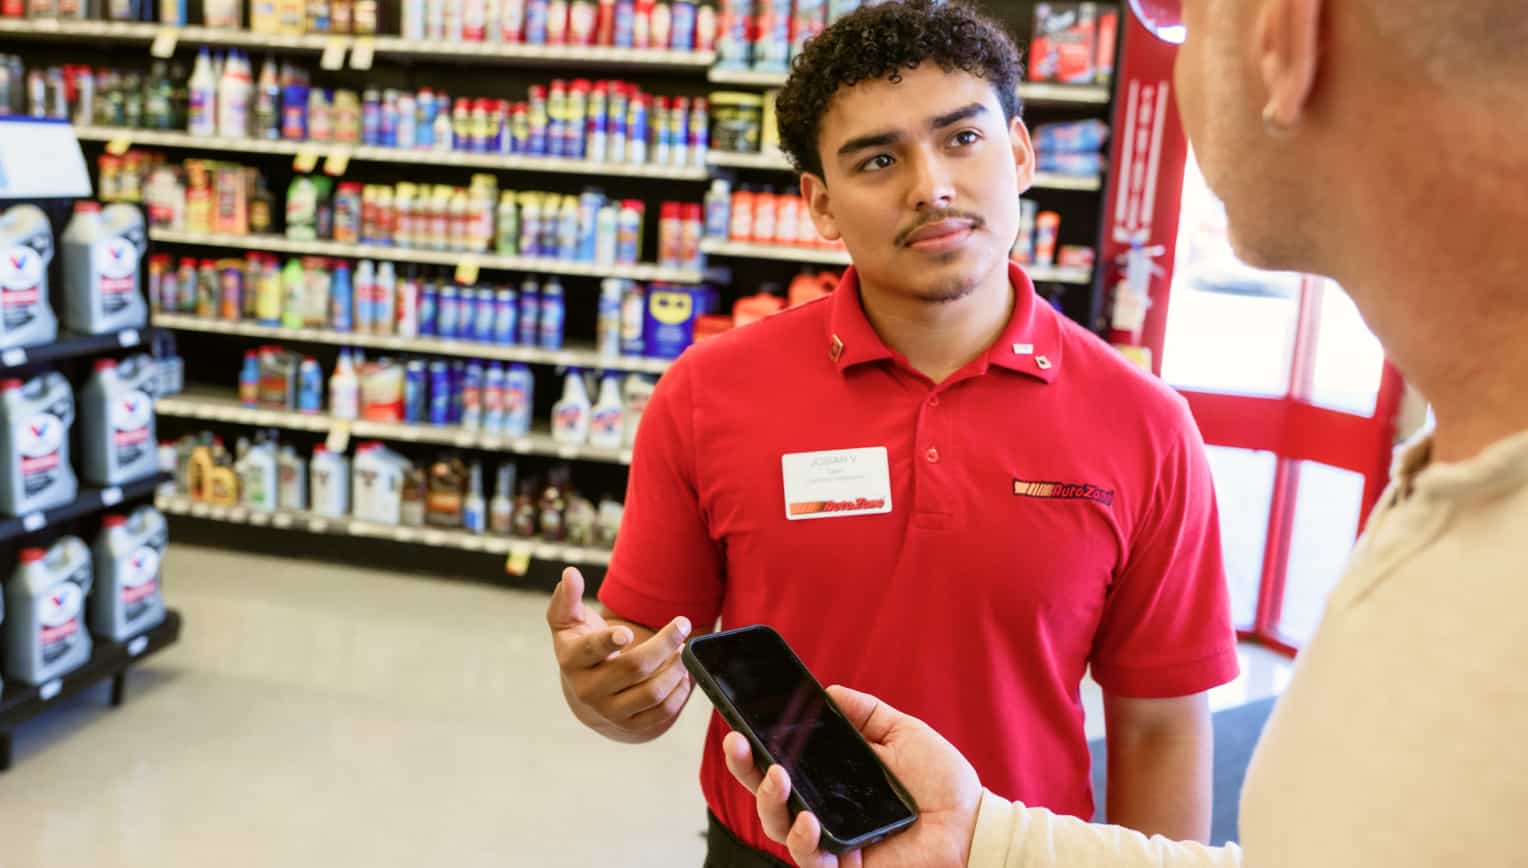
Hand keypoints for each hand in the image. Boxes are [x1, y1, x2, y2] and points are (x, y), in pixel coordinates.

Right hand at [546, 566, 693, 740]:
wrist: (586, 689)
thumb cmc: (582, 646)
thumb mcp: (569, 622)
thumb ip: (568, 597)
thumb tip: (570, 574)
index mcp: (573, 660)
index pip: (590, 651)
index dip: (608, 642)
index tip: (627, 631)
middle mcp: (589, 690)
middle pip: (634, 667)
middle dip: (663, 643)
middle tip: (682, 625)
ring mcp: (610, 712)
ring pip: (652, 693)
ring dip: (675, 669)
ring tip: (683, 651)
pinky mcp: (630, 726)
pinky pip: (662, 712)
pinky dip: (679, 692)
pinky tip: (683, 673)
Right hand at [723, 686, 981, 867]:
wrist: (973, 825)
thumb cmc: (941, 783)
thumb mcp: (903, 734)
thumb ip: (866, 713)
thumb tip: (828, 691)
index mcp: (830, 780)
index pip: (779, 764)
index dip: (754, 747)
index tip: (738, 722)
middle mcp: (822, 812)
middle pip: (767, 796)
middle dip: (744, 769)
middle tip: (738, 742)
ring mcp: (832, 843)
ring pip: (779, 829)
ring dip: (771, 801)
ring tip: (779, 776)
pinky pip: (813, 861)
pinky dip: (804, 842)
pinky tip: (808, 821)